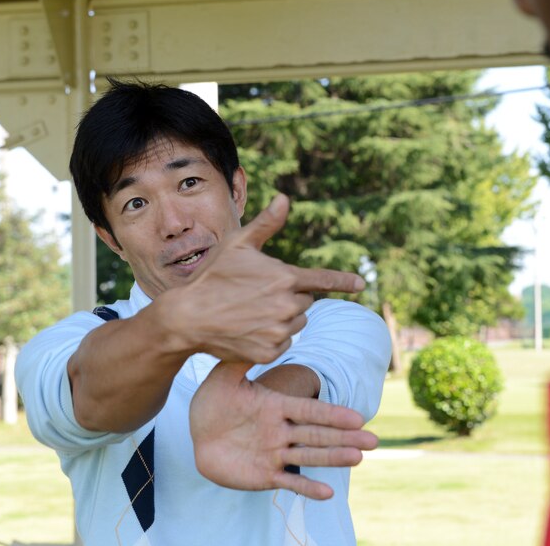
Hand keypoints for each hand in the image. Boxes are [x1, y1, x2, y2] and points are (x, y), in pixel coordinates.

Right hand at [162, 194, 364, 362]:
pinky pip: (283, 343)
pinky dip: (272, 338)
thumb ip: (267, 225)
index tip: (361, 284)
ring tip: (251, 312)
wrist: (188, 317)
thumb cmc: (213, 276)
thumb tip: (285, 199)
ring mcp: (280, 331)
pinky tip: (249, 329)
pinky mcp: (270, 351)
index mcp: (285, 278)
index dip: (343, 281)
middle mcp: (287, 305)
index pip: (322, 280)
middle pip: (305, 302)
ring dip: (282, 318)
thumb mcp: (238, 245)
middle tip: (259, 295)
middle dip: (289, 297)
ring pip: (295, 323)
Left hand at [190, 361, 378, 499]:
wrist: (197, 434)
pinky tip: (327, 493)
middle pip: (318, 434)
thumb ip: (242, 361)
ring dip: (334, 458)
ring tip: (358, 458)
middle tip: (373, 440)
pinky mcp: (265, 475)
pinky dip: (307, 488)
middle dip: (345, 437)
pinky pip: (289, 482)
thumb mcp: (224, 378)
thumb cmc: (212, 402)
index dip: (332, 414)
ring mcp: (275, 453)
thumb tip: (264, 341)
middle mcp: (281, 430)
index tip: (357, 417)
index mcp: (275, 406)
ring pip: (309, 456)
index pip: (308, 410)